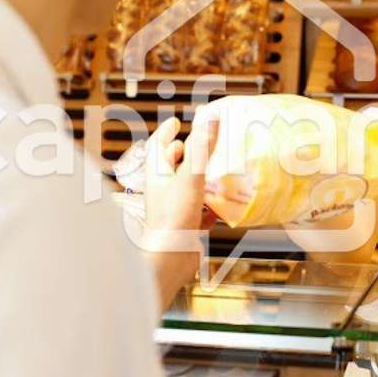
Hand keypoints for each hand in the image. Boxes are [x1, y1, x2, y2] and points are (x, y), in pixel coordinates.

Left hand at [143, 114, 219, 235]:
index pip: (158, 145)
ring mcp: (173, 207)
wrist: (171, 258)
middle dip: (182, 153)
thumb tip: (211, 119)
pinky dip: (208, 203)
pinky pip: (198, 209)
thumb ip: (202, 148)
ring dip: (197, 177)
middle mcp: (163, 189)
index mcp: (158, 174)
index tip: (176, 121)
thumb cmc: (173, 218)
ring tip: (213, 169)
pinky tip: (219, 204)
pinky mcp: (185, 224)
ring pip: (185, 186)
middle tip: (195, 143)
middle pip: (170, 165)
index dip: (167, 131)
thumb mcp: (190, 176)